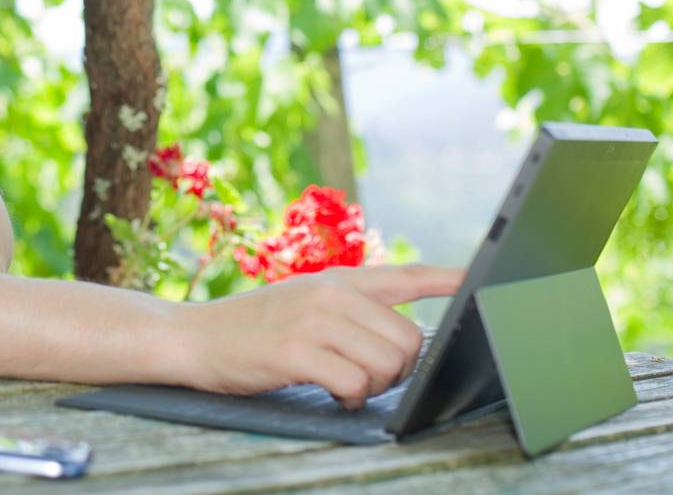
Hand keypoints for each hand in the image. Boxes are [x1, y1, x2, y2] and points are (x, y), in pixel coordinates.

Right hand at [176, 264, 464, 405]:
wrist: (191, 337)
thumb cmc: (251, 328)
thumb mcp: (302, 302)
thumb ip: (348, 310)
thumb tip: (400, 339)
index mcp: (338, 279)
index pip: (406, 274)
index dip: (448, 279)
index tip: (480, 279)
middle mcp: (331, 292)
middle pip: (408, 339)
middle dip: (398, 370)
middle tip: (365, 377)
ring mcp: (313, 319)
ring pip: (387, 363)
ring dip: (374, 388)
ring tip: (344, 385)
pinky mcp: (296, 349)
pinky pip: (354, 383)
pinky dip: (350, 399)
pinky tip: (331, 394)